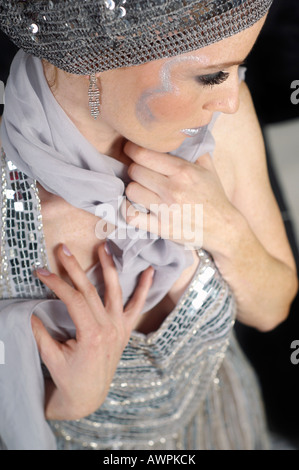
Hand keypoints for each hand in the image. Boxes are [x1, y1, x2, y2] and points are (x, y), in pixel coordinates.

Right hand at [31, 242, 153, 420]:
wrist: (89, 396)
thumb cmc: (69, 377)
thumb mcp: (51, 357)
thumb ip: (41, 333)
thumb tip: (29, 311)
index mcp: (91, 334)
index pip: (73, 299)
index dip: (56, 283)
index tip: (41, 271)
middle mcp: (109, 328)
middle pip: (90, 290)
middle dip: (74, 267)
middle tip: (62, 249)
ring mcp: (120, 327)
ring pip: (116, 290)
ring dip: (109, 267)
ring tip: (104, 247)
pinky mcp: (126, 329)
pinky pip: (138, 306)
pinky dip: (145, 288)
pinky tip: (150, 271)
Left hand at [123, 142, 236, 252]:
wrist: (223, 228)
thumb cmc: (214, 197)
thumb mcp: (208, 168)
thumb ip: (193, 148)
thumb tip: (179, 131)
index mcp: (183, 171)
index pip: (143, 154)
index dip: (132, 150)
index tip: (131, 150)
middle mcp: (173, 189)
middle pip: (135, 171)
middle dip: (135, 169)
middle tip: (140, 172)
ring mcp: (165, 209)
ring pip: (131, 190)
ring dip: (133, 188)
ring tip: (141, 189)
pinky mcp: (161, 227)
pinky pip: (131, 215)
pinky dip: (127, 209)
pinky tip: (133, 206)